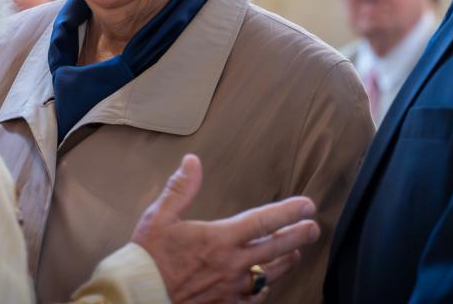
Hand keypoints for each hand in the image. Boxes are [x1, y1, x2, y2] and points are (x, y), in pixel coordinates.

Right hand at [131, 154, 318, 303]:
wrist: (139, 296)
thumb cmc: (148, 257)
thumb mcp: (160, 216)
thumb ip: (181, 188)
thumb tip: (192, 161)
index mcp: (219, 239)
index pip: (264, 222)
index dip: (289, 212)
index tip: (307, 205)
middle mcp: (231, 265)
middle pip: (277, 249)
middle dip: (299, 236)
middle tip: (314, 227)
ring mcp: (230, 289)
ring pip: (270, 275)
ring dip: (286, 261)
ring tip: (296, 252)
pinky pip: (254, 298)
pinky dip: (263, 287)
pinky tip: (265, 283)